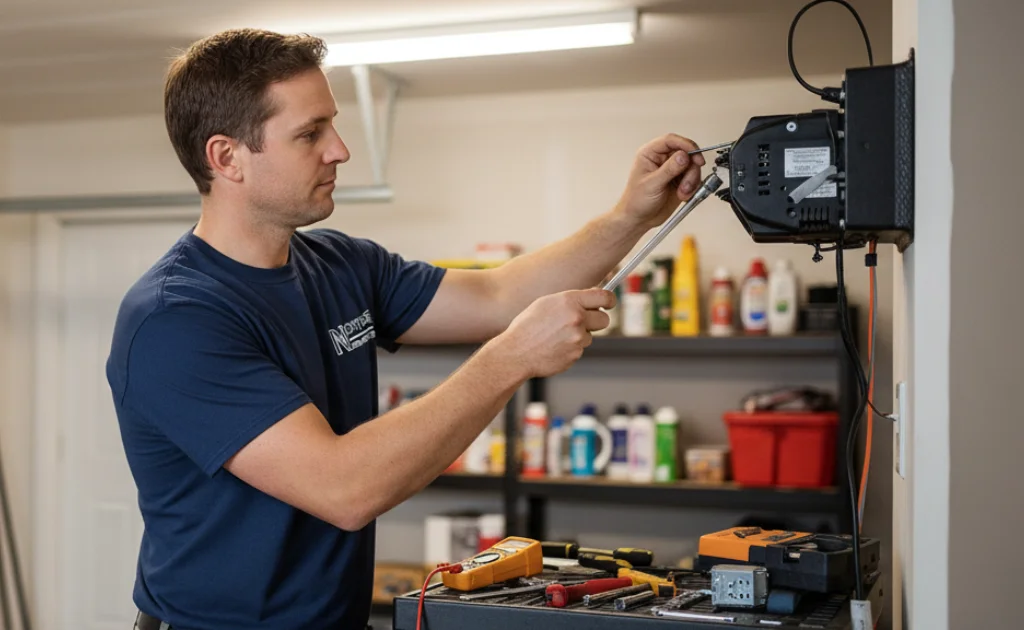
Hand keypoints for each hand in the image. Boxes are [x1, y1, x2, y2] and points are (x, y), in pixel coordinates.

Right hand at [494, 289, 615, 377]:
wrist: (515, 353)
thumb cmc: (527, 326)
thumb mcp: (545, 304)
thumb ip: (570, 300)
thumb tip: (589, 299)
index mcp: (569, 301)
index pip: (603, 297)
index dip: (610, 300)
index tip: (610, 303)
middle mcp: (576, 318)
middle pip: (604, 319)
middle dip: (597, 321)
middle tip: (583, 322)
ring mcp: (577, 338)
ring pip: (589, 336)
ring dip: (578, 336)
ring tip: (556, 337)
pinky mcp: (576, 354)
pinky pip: (579, 349)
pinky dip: (570, 348)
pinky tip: (554, 347)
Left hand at [615, 133, 705, 230]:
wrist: (639, 219)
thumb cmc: (636, 201)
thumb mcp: (652, 184)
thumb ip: (669, 169)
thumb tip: (683, 156)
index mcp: (650, 154)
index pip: (670, 140)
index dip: (685, 145)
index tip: (695, 155)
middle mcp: (662, 159)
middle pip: (686, 153)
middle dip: (691, 168)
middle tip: (687, 182)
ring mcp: (672, 170)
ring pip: (692, 166)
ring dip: (691, 180)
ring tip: (683, 193)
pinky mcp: (679, 180)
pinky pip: (694, 178)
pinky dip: (693, 187)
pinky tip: (683, 195)